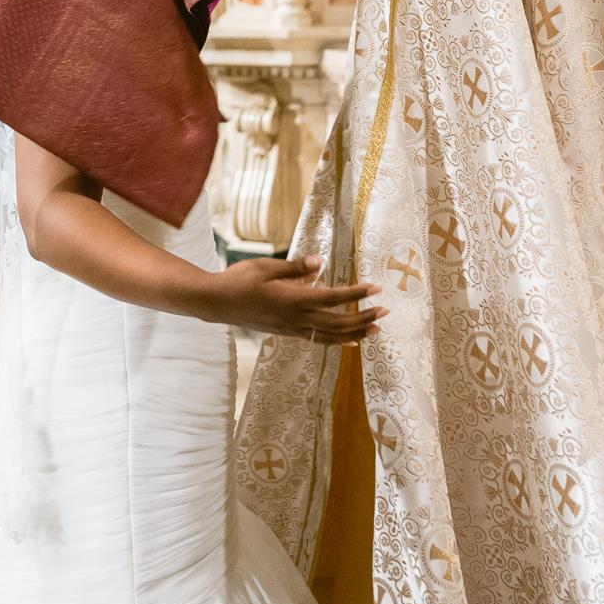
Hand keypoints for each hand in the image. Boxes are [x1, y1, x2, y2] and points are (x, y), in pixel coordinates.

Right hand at [201, 256, 384, 343]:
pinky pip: (318, 340)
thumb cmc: (240, 280)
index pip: (333, 298)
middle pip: (338, 323)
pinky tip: (349, 340)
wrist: (217, 303)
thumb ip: (296, 267)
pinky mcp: (287, 333)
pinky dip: (337, 340)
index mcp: (293, 299)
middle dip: (364, 318)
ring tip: (375, 330)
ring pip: (330, 337)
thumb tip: (321, 263)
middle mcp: (296, 318)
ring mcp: (292, 329)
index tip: (375, 287)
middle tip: (385, 311)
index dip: (356, 294)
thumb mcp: (266, 266)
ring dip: (355, 334)